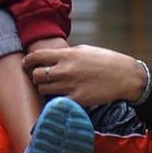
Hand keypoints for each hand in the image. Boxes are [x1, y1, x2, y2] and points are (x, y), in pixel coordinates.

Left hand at [24, 44, 148, 108]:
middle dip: (36, 76)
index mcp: (67, 55)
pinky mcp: (77, 100)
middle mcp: (65, 70)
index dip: (27, 61)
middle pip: (36, 75)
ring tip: (53, 87)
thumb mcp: (84, 50)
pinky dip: (55, 100)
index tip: (26, 64)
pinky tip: (61, 97)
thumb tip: (51, 57)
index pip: (36, 57)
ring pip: (43, 89)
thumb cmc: (106, 61)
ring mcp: (70, 86)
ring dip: (45, 88)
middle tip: (41, 78)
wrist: (125, 76)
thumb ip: (66, 54)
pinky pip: (56, 102)